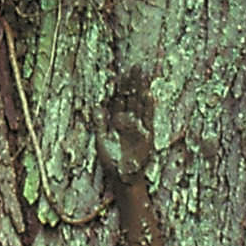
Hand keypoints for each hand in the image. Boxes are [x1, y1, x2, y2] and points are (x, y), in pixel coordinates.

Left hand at [97, 68, 154, 184]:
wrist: (123, 178)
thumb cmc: (111, 162)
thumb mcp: (102, 141)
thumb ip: (100, 124)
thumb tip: (96, 107)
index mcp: (117, 122)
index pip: (120, 101)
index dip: (122, 87)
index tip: (124, 73)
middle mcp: (129, 122)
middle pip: (132, 99)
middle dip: (134, 84)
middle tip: (136, 67)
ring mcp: (139, 127)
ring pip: (140, 105)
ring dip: (142, 91)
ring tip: (144, 76)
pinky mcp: (146, 135)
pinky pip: (148, 119)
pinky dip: (148, 107)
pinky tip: (148, 95)